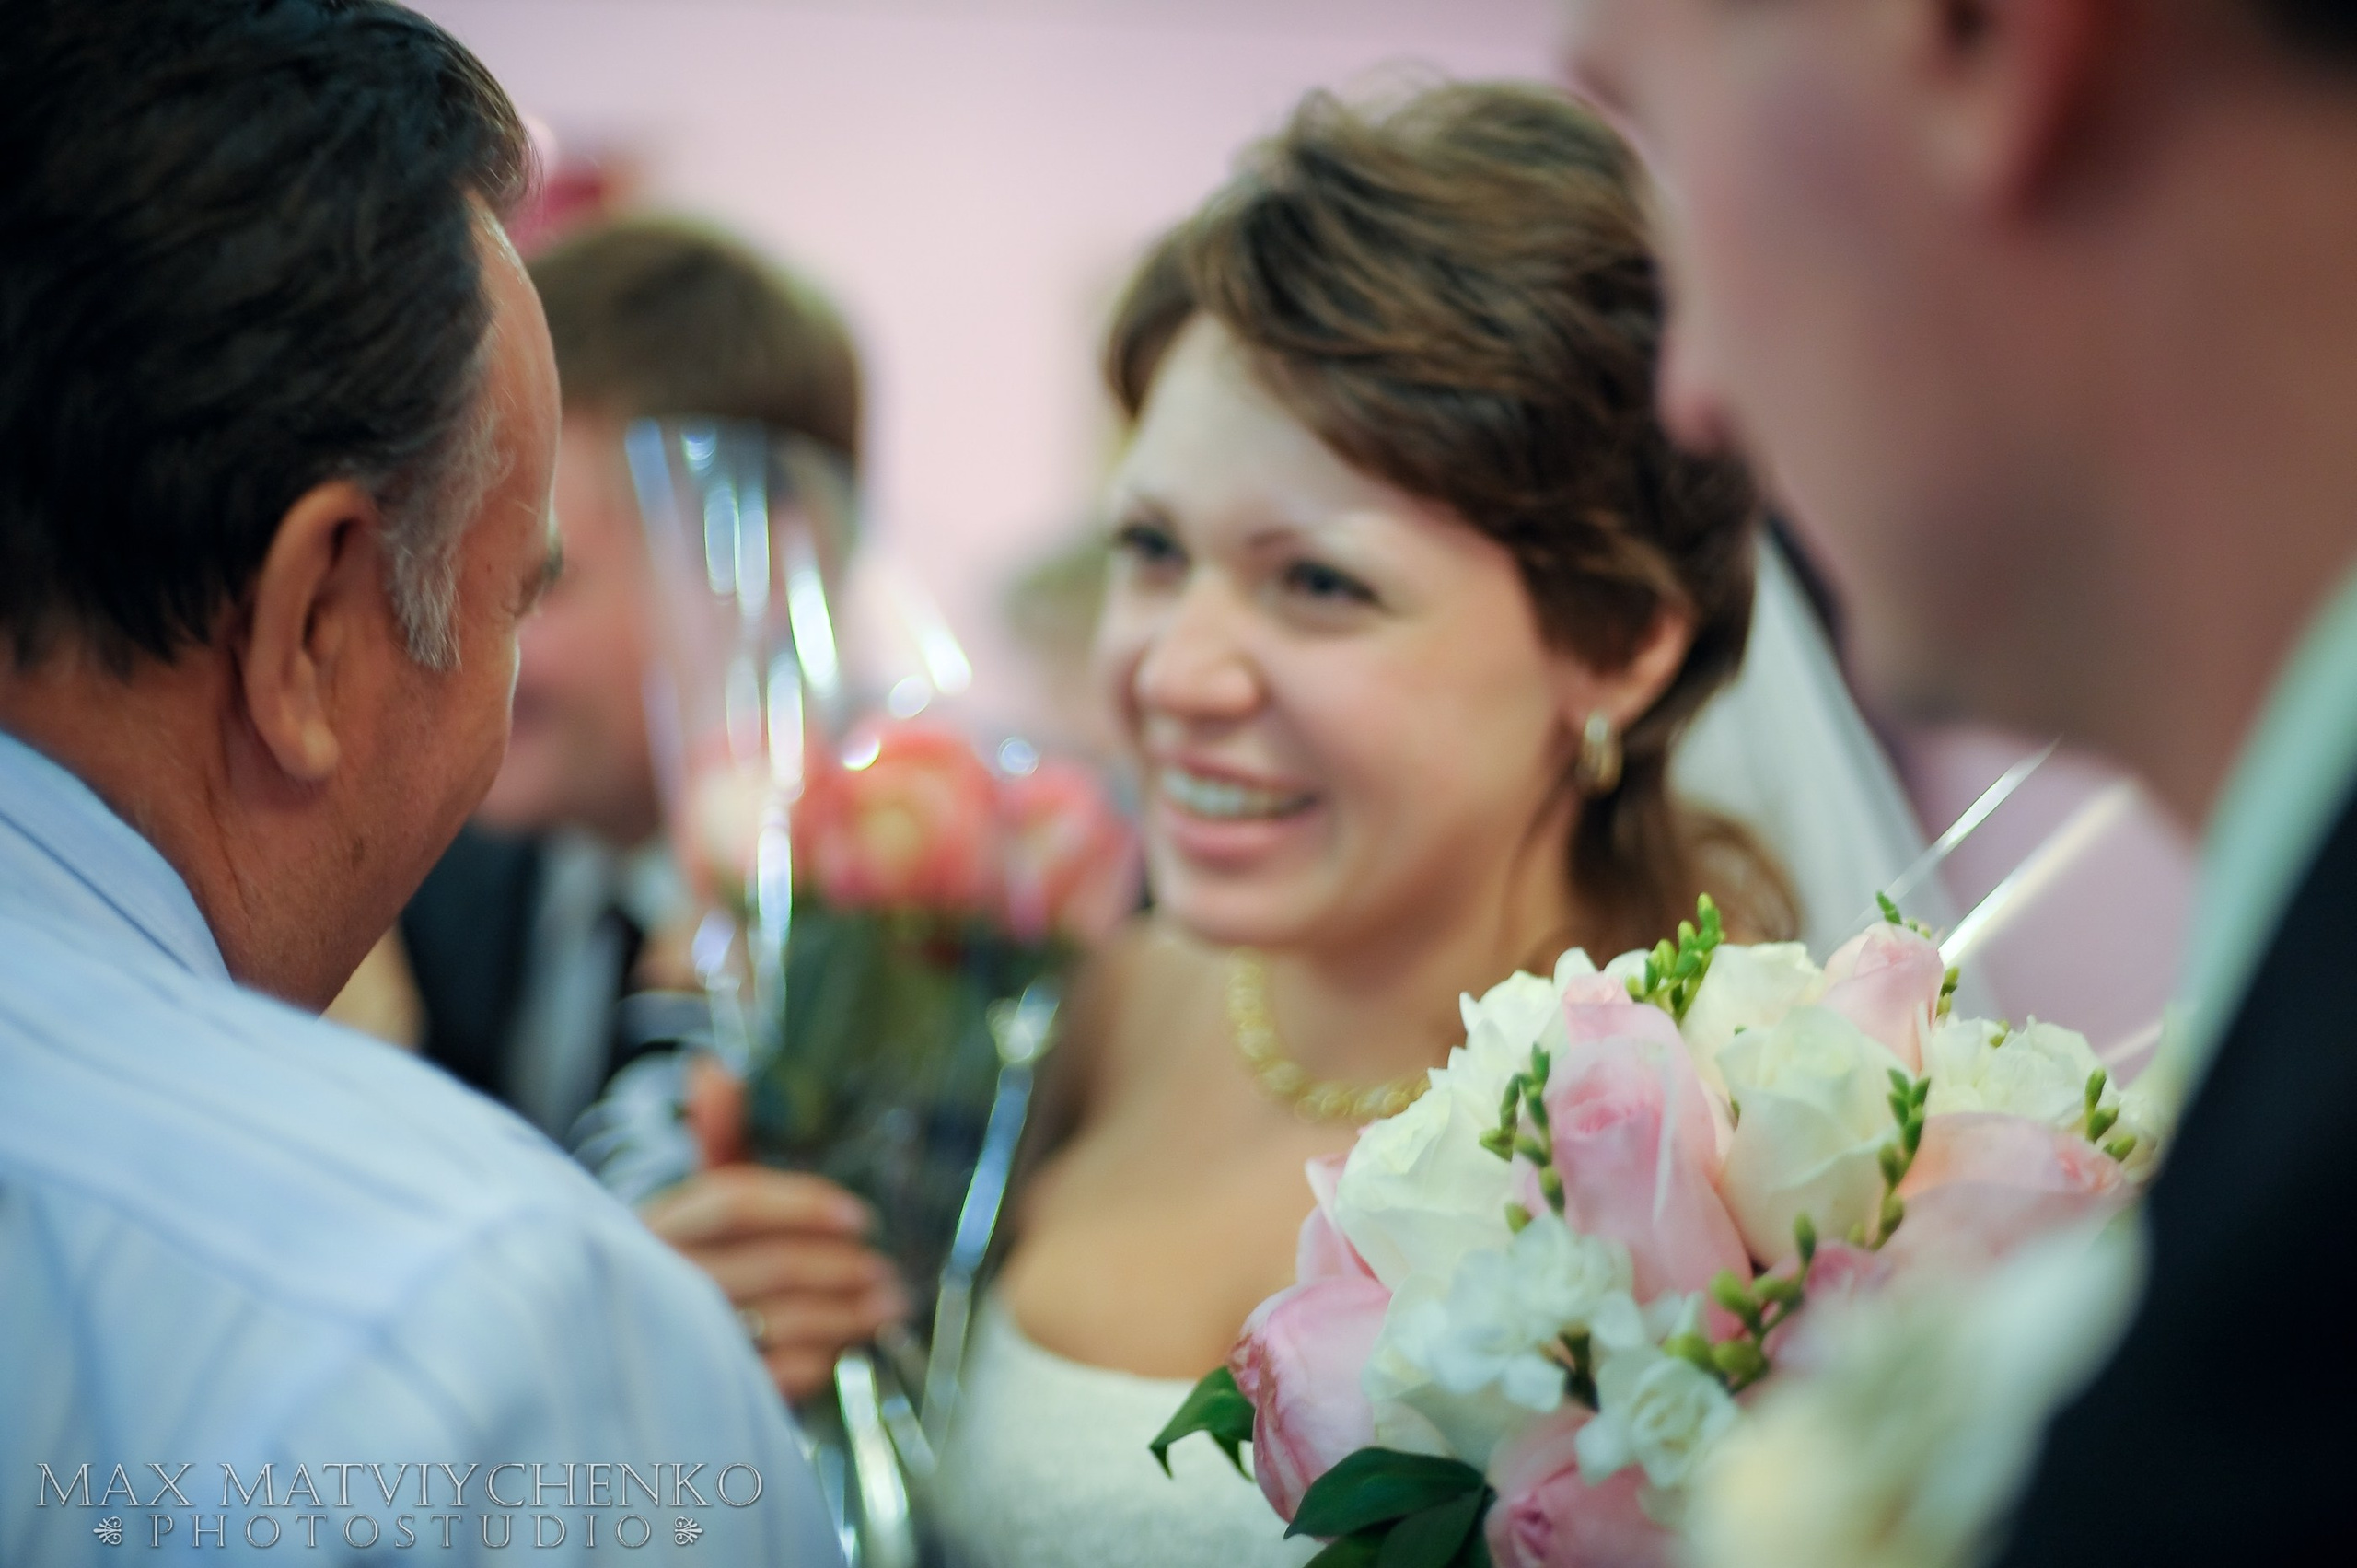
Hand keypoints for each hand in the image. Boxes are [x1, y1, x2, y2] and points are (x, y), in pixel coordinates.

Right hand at [641, 1165, 908, 1402]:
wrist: (628, 1372)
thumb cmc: (683, 1271)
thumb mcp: (697, 1206)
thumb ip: (715, 1140)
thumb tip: (710, 1066)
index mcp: (656, 1225)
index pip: (734, 1200)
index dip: (803, 1205)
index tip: (860, 1217)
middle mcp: (659, 1281)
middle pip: (771, 1264)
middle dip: (842, 1267)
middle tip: (887, 1272)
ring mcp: (675, 1343)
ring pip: (780, 1321)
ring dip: (847, 1315)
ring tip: (888, 1308)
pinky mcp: (697, 1398)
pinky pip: (774, 1378)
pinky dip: (818, 1363)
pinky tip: (843, 1352)